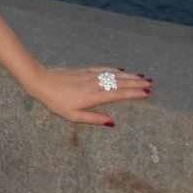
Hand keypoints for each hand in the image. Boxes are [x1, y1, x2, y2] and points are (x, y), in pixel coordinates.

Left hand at [29, 66, 152, 126]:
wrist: (42, 82)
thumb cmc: (56, 102)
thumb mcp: (73, 117)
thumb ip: (93, 119)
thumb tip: (112, 122)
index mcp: (93, 97)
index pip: (118, 94)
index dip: (134, 93)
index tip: (147, 93)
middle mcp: (94, 84)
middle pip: (119, 82)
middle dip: (136, 82)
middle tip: (151, 83)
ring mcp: (90, 76)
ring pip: (113, 74)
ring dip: (128, 75)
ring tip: (142, 76)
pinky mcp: (84, 71)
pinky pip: (103, 69)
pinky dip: (114, 69)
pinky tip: (121, 70)